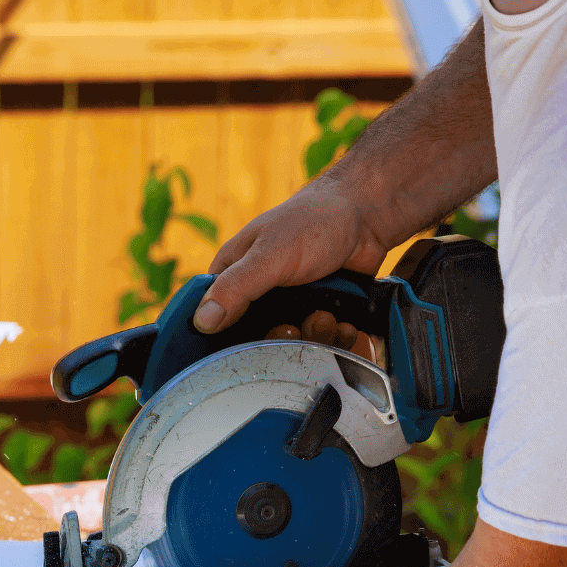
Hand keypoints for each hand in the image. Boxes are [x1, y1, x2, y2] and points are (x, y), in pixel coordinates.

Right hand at [194, 175, 392, 333]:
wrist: (365, 217)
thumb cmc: (310, 223)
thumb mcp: (268, 255)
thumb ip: (236, 287)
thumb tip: (201, 322)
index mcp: (231, 278)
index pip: (210, 322)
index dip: (221, 342)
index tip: (243, 350)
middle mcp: (256, 297)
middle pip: (254, 343)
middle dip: (278, 341)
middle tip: (293, 326)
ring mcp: (287, 308)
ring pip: (290, 346)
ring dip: (312, 337)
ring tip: (325, 316)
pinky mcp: (316, 315)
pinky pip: (320, 342)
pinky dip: (334, 337)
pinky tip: (343, 323)